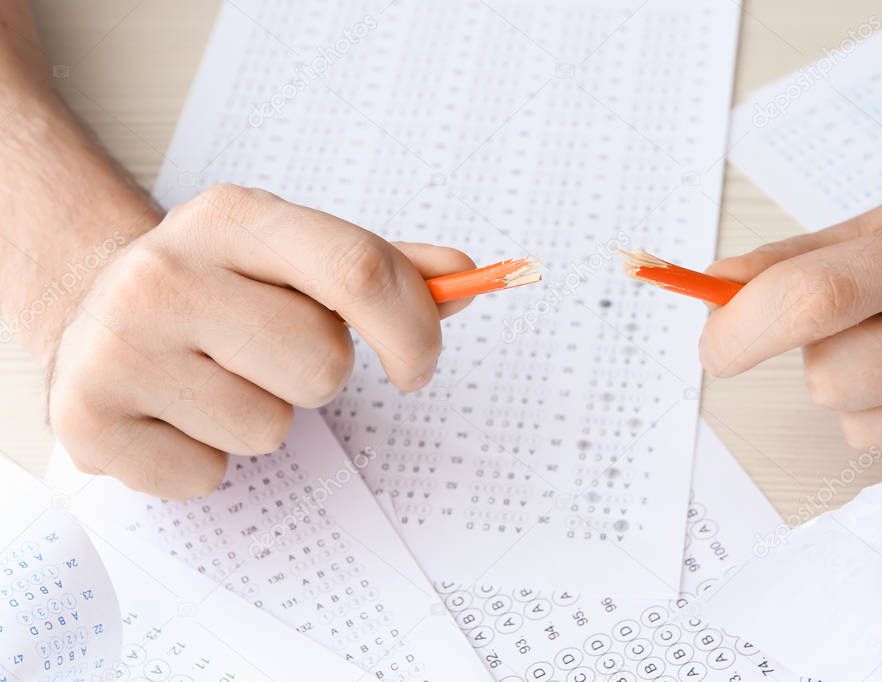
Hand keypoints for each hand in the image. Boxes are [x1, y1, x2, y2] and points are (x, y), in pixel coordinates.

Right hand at [48, 185, 472, 497]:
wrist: (93, 310)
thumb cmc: (218, 287)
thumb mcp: (291, 256)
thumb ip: (382, 268)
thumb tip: (465, 277)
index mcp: (234, 217)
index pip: (358, 269)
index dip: (413, 330)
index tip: (418, 367)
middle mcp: (166, 270)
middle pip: (322, 363)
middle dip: (319, 377)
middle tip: (270, 357)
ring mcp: (118, 346)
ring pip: (268, 428)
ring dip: (261, 417)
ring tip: (213, 381)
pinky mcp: (85, 419)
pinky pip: (206, 476)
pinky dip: (204, 460)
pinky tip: (173, 415)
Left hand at [699, 182, 881, 458]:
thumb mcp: (880, 226)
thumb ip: (791, 261)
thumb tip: (717, 289)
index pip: (814, 298)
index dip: (744, 329)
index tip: (716, 346)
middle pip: (832, 379)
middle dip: (819, 359)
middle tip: (859, 327)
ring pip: (861, 430)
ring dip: (859, 399)